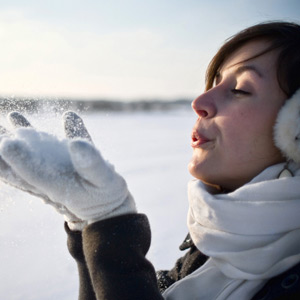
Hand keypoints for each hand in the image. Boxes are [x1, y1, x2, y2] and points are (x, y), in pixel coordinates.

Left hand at [0, 112, 135, 229]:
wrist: (109, 206)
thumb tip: (76, 143)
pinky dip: (49, 135)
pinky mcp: (67, 165)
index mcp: (59, 186)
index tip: (7, 143)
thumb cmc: (108, 197)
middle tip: (0, 134)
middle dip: (6, 148)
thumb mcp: (105, 182)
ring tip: (13, 115)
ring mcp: (57, 171)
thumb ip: (92, 164)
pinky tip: (62, 117)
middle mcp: (51, 178)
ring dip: (21, 138)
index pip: (33, 172)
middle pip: (21, 164)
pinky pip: (54, 148)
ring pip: (33, 154)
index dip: (19, 158)